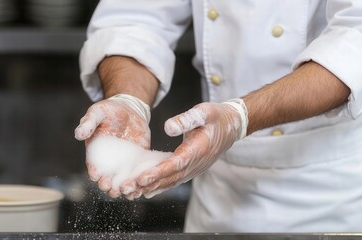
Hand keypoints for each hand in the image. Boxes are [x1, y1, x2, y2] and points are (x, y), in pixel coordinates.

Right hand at [75, 94, 150, 197]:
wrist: (128, 109)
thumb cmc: (108, 111)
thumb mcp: (97, 113)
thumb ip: (88, 123)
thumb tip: (78, 134)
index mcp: (95, 153)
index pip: (93, 168)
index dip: (94, 173)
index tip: (97, 176)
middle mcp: (109, 163)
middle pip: (107, 180)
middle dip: (109, 187)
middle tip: (112, 189)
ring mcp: (124, 164)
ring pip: (123, 182)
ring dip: (125, 189)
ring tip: (129, 191)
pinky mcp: (138, 162)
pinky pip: (139, 175)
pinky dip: (141, 183)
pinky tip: (144, 188)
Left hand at [129, 99, 247, 198]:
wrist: (232, 126)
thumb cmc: (217, 117)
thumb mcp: (204, 112)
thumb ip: (187, 119)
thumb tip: (168, 127)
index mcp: (198, 149)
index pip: (175, 164)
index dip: (158, 172)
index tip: (141, 177)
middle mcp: (196, 164)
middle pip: (170, 177)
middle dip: (148, 184)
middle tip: (128, 189)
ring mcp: (195, 168)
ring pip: (171, 182)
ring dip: (152, 188)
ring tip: (132, 192)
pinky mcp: (191, 169)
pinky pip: (174, 180)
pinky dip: (159, 186)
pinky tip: (146, 190)